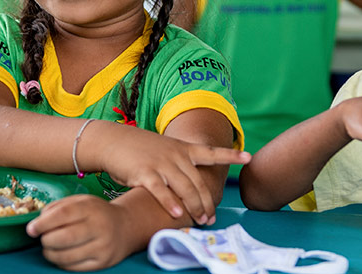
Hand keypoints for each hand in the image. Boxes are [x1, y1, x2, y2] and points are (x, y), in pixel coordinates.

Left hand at [26, 195, 132, 270]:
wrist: (125, 227)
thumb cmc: (96, 213)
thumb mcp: (80, 201)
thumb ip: (58, 207)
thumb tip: (38, 222)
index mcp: (91, 207)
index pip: (63, 214)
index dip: (43, 223)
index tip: (31, 229)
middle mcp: (99, 227)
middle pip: (64, 237)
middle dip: (46, 240)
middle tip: (42, 238)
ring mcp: (102, 246)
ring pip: (67, 256)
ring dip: (50, 253)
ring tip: (49, 247)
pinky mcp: (102, 262)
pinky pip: (73, 267)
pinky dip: (61, 262)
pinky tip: (61, 254)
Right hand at [85, 122, 248, 224]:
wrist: (113, 141)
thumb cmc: (139, 149)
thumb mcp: (164, 149)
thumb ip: (179, 163)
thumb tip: (192, 182)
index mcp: (182, 148)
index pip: (211, 152)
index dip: (230, 156)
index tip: (248, 157)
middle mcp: (175, 155)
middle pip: (198, 182)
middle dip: (208, 202)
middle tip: (212, 217)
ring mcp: (161, 163)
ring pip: (184, 188)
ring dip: (194, 206)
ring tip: (201, 219)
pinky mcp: (144, 173)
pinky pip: (161, 190)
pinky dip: (170, 203)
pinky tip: (178, 213)